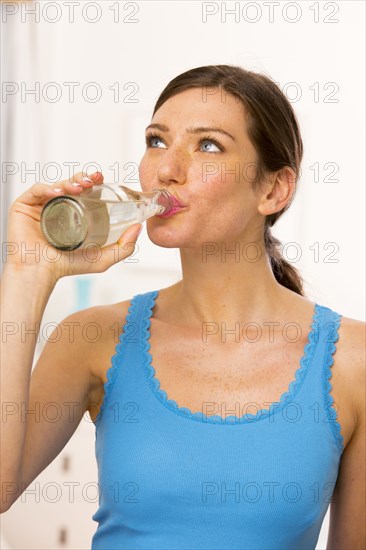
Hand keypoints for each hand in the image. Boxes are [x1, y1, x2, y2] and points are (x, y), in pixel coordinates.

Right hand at [4, 171, 142, 282]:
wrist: (42, 273)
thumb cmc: (67, 267)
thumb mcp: (102, 258)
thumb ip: (124, 247)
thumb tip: (139, 228)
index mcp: (74, 214)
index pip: (84, 192)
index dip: (93, 182)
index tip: (103, 179)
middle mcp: (58, 206)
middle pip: (71, 184)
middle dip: (83, 178)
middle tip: (93, 179)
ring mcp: (41, 206)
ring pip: (56, 185)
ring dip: (69, 181)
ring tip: (80, 187)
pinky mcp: (25, 206)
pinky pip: (37, 190)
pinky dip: (48, 188)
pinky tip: (58, 192)